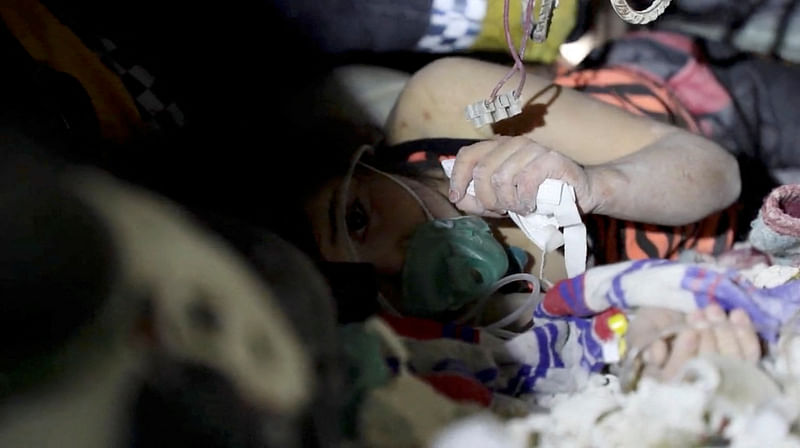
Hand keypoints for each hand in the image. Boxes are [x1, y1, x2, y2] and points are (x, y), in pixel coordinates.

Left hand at [447, 136, 596, 216]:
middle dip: (486, 198)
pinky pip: (525, 181)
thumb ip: (479, 200)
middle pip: (483, 171)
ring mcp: (533, 148)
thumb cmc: (537, 196)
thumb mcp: (502, 201)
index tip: (457, 197)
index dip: (458, 177)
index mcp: (498, 148)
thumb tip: (459, 198)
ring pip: (502, 177)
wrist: (580, 193)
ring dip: (507, 201)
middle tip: (500, 210)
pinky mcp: (550, 158)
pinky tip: (530, 206)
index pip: (467, 155)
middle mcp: (513, 144)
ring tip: (518, 209)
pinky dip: (524, 200)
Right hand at [628, 304, 761, 381]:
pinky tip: (737, 313)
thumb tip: (656, 354)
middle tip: (700, 315)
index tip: (689, 332)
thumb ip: (643, 343)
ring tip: (712, 310)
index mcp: (666, 383)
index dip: (685, 355)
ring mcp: (721, 375)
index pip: (679, 377)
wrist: (667, 316)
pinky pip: (750, 353)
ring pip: (733, 362)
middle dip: (708, 339)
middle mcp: (695, 384)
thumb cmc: (650, 327)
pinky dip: (745, 332)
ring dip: (725, 332)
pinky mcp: (740, 362)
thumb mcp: (639, 333)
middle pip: (709, 370)